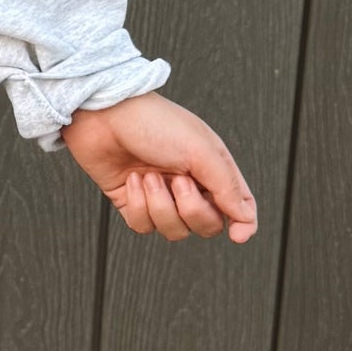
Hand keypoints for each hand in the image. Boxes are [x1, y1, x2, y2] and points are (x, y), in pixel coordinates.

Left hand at [63, 95, 255, 242]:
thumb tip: (246, 217)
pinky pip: (143, 226)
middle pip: (206, 225)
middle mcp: (190, 184)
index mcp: (212, 168)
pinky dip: (137, 205)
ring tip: (149, 175)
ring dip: (160, 205)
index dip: (243, 224)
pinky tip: (131, 180)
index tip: (238, 235)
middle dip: (191, 209)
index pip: (238, 206)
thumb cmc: (154, 122)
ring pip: (173, 230)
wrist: (105, 115)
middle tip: (178, 181)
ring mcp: (161, 196)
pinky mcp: (133, 203)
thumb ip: (227, 186)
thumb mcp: (200, 150)